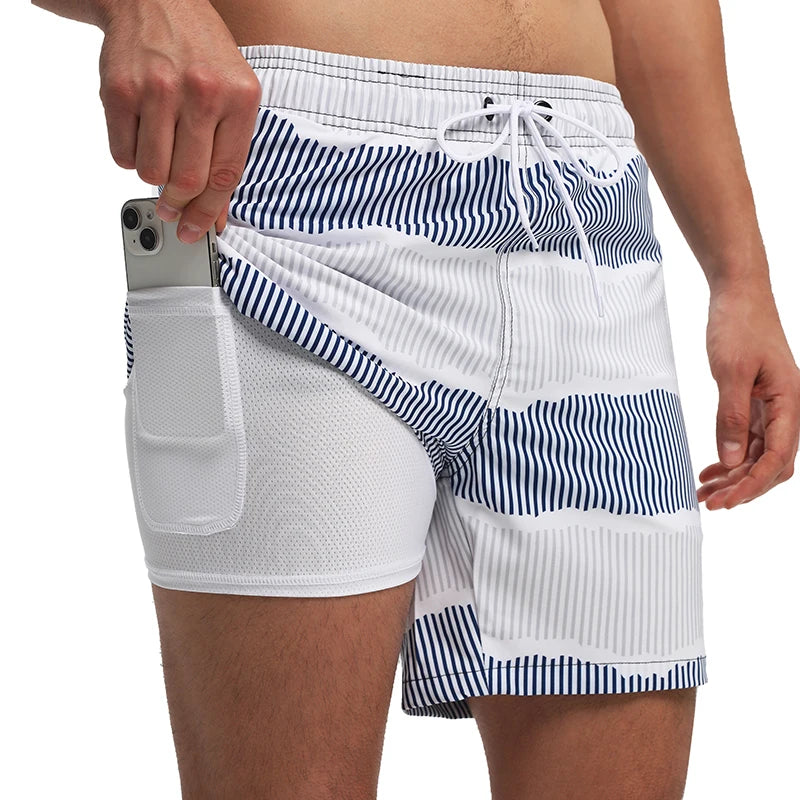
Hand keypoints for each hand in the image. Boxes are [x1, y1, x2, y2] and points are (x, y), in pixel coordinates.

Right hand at [97, 0, 261, 240]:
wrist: (156, 0)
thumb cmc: (201, 53)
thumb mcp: (234, 95)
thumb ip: (228, 152)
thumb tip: (214, 212)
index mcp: (239, 98)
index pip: (226, 175)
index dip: (211, 212)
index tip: (199, 230)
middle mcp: (201, 92)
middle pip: (188, 180)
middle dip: (179, 206)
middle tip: (173, 211)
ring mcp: (157, 89)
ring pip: (153, 172)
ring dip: (154, 180)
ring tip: (159, 160)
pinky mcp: (119, 89)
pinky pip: (123, 153)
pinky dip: (131, 157)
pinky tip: (141, 135)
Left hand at [697, 279, 799, 509]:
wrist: (739, 294)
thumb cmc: (739, 325)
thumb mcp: (731, 371)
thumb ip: (732, 416)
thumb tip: (733, 459)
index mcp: (790, 402)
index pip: (778, 458)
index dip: (752, 484)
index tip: (725, 501)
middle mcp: (786, 408)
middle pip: (772, 464)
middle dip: (743, 487)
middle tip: (709, 502)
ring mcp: (772, 406)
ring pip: (759, 454)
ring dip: (734, 475)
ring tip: (703, 491)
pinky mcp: (756, 401)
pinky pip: (748, 439)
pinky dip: (731, 457)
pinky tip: (711, 469)